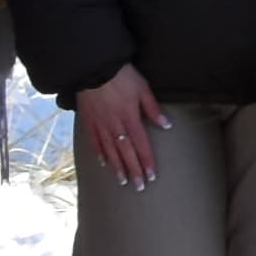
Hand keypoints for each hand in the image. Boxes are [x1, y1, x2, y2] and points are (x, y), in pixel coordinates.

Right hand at [78, 61, 164, 190]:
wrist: (93, 68)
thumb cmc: (121, 76)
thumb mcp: (143, 88)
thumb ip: (153, 108)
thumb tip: (166, 125)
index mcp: (130, 118)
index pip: (141, 145)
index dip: (147, 161)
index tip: (152, 176)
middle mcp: (115, 126)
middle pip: (126, 153)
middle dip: (134, 171)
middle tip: (139, 187)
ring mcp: (100, 125)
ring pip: (110, 151)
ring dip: (117, 167)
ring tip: (123, 181)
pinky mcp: (89, 121)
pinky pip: (94, 142)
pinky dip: (99, 154)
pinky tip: (103, 163)